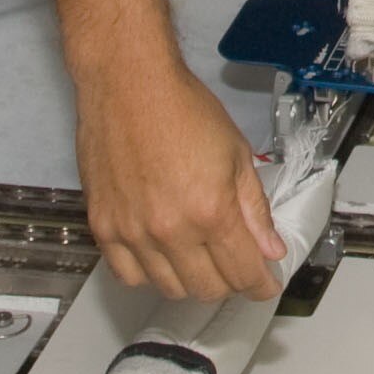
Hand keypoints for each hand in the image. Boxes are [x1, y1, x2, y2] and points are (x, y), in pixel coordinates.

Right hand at [75, 54, 284, 300]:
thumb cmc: (182, 108)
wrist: (128, 84)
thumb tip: (270, 249)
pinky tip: (161, 255)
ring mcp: (132, 232)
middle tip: (236, 264)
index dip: (261, 284)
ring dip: (192, 280)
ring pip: (169, 288)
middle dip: (230, 282)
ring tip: (200, 256)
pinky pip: (128, 276)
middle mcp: (170, 229)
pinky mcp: (103, 227)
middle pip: (207, 289)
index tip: (266, 284)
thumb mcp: (236, 154)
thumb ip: (254, 209)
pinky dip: (149, 275)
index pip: (243, 272)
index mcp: (210, 210)